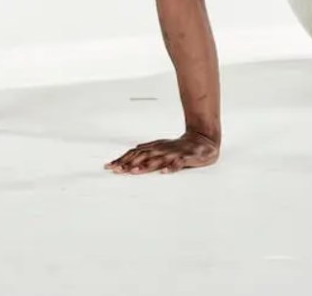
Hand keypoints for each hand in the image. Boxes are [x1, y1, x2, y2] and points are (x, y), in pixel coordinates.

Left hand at [104, 130, 219, 173]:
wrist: (202, 140)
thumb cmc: (179, 147)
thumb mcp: (161, 147)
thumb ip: (147, 151)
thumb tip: (131, 151)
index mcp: (154, 148)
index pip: (134, 153)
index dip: (122, 160)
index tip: (109, 167)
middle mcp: (161, 149)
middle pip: (142, 156)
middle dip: (128, 163)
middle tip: (116, 171)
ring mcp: (173, 153)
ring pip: (158, 159)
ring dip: (146, 165)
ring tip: (134, 171)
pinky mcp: (186, 157)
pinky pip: (178, 163)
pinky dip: (171, 167)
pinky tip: (164, 172)